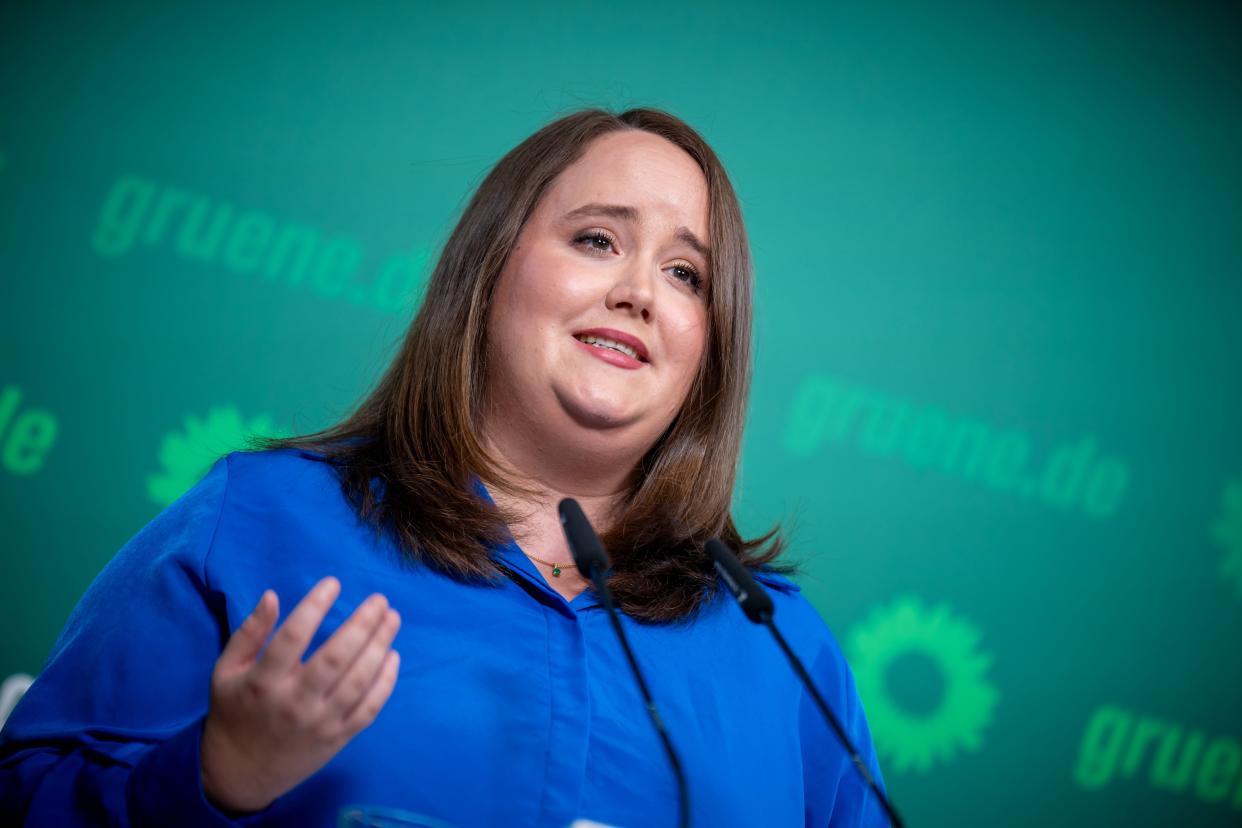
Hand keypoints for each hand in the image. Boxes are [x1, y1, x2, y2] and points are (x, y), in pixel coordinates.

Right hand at [199, 577, 401, 812]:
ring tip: (392, 619)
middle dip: (363, 624)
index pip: (292, 636)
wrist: (240, 771)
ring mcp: (319, 723)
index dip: (315, 605)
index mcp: (263, 681)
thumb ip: (249, 632)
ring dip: (380, 646)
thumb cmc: (235, 710)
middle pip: (335, 657)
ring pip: (358, 681)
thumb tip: (272, 595)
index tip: (334, 583)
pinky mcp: (337, 738)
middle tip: (380, 600)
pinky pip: (369, 709)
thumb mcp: (226, 670)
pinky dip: (385, 682)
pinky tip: (393, 655)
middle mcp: (293, 702)